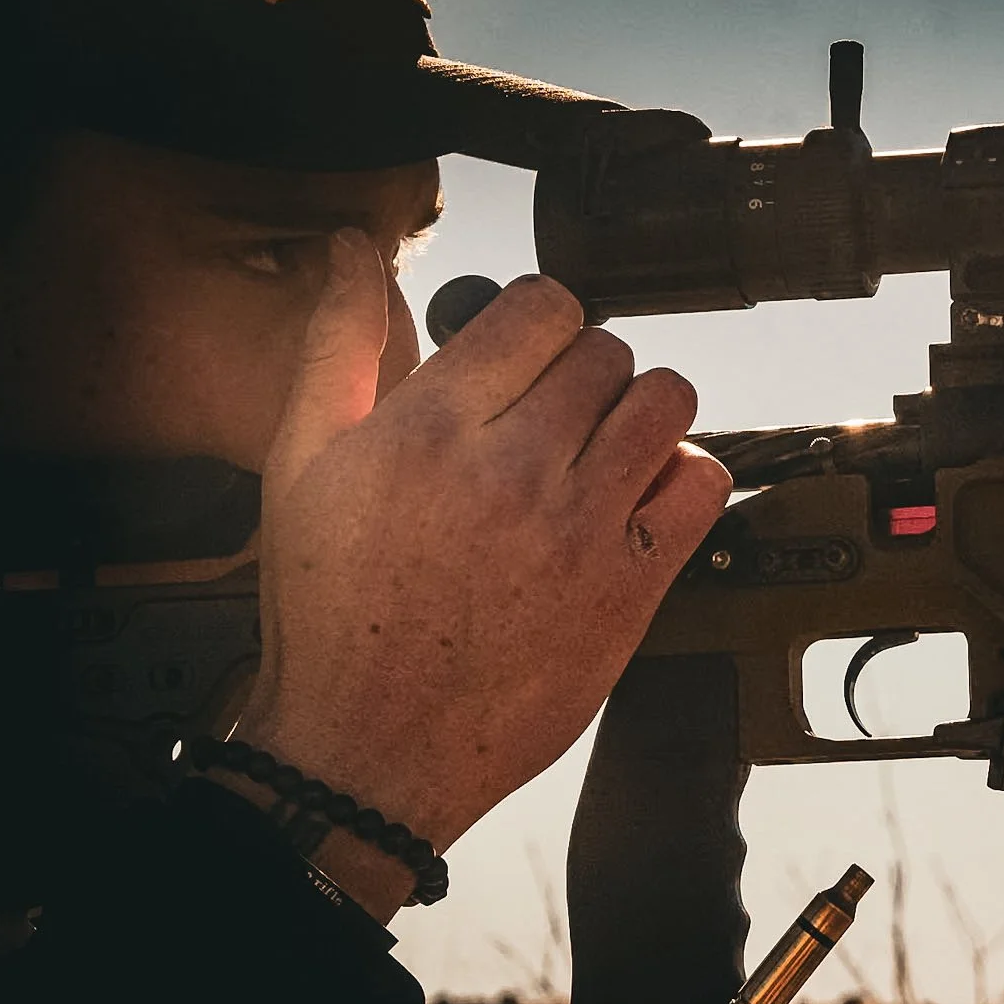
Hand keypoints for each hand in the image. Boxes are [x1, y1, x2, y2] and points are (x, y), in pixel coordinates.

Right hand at [234, 231, 729, 909]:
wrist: (366, 751)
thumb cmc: (331, 617)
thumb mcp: (301, 466)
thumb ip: (340, 345)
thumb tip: (357, 252)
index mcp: (431, 426)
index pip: (541, 306)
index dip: (539, 321)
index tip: (526, 357)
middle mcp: (514, 468)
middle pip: (606, 351)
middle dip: (581, 372)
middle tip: (552, 419)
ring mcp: (580, 528)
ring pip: (664, 401)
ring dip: (638, 413)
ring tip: (599, 450)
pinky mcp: (630, 587)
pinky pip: (702, 483)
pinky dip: (683, 476)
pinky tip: (635, 500)